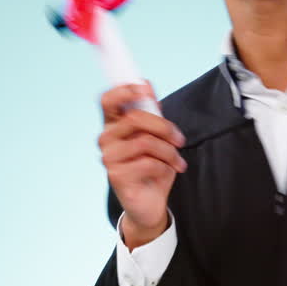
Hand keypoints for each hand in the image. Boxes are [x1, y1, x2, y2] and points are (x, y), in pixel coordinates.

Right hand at [98, 82, 186, 248]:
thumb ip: (151, 111)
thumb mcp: (156, 136)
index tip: (146, 91)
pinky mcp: (116, 176)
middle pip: (135, 118)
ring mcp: (109, 158)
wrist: (151, 203)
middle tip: (180, 139)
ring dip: (169, 151)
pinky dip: (165, 167)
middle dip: (164, 127)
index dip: (124, 90)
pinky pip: (148, 163)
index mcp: (114, 125)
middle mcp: (106, 139)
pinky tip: (168, 172)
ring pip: (146, 142)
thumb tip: (145, 83)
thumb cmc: (153, 166)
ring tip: (178, 161)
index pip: (107, 100)